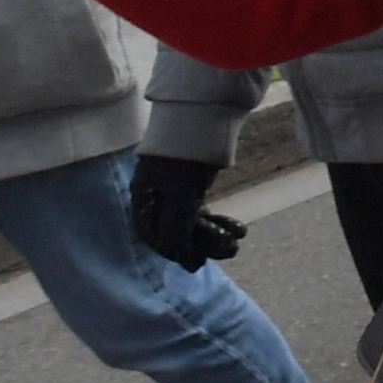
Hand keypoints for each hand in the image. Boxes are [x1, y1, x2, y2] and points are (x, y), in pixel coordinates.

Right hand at [124, 152, 237, 269]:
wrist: (201, 115)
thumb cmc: (184, 158)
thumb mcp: (181, 198)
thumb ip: (179, 233)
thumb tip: (191, 267)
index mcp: (143, 201)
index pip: (155, 238)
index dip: (176, 252)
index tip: (199, 260)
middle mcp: (154, 198)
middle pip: (176, 233)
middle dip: (204, 244)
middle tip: (232, 249)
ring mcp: (173, 191)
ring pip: (192, 224)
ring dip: (215, 235)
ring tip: (238, 239)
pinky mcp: (191, 185)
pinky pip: (202, 213)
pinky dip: (219, 222)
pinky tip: (239, 229)